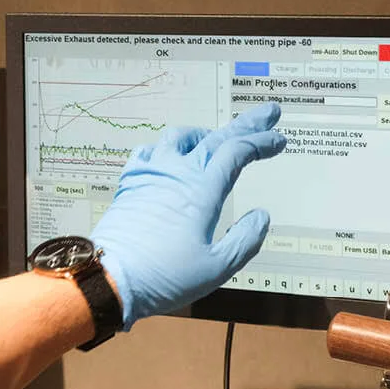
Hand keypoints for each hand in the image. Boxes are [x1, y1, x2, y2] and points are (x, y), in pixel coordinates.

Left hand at [90, 103, 285, 328]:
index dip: (261, 142)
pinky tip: (169, 155)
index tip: (278, 139)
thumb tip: (262, 216)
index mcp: (202, 190)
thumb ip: (244, 240)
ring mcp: (150, 173)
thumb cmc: (164, 276)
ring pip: (180, 136)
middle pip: (216, 136)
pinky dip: (168, 147)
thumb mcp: (217, 267)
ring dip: (204, 133)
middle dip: (246, 124)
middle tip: (268, 112)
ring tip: (216, 137)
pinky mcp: (130, 181)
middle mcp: (177, 173)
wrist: (110, 276)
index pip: (237, 152)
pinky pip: (150, 150)